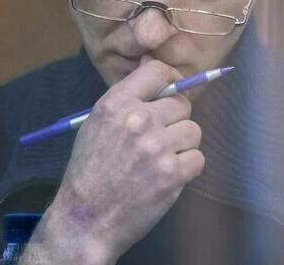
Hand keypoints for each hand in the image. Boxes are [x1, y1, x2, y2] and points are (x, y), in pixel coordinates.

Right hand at [21, 59, 204, 263]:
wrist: (85, 220)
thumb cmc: (90, 172)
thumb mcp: (97, 124)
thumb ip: (127, 97)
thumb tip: (153, 63)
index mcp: (116, 103)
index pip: (158, 71)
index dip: (170, 80)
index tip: (170, 93)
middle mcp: (138, 120)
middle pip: (182, 103)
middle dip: (175, 120)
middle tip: (160, 139)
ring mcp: (157, 147)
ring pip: (193, 131)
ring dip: (182, 145)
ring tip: (161, 160)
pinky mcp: (172, 174)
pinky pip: (198, 158)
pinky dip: (187, 169)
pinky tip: (167, 176)